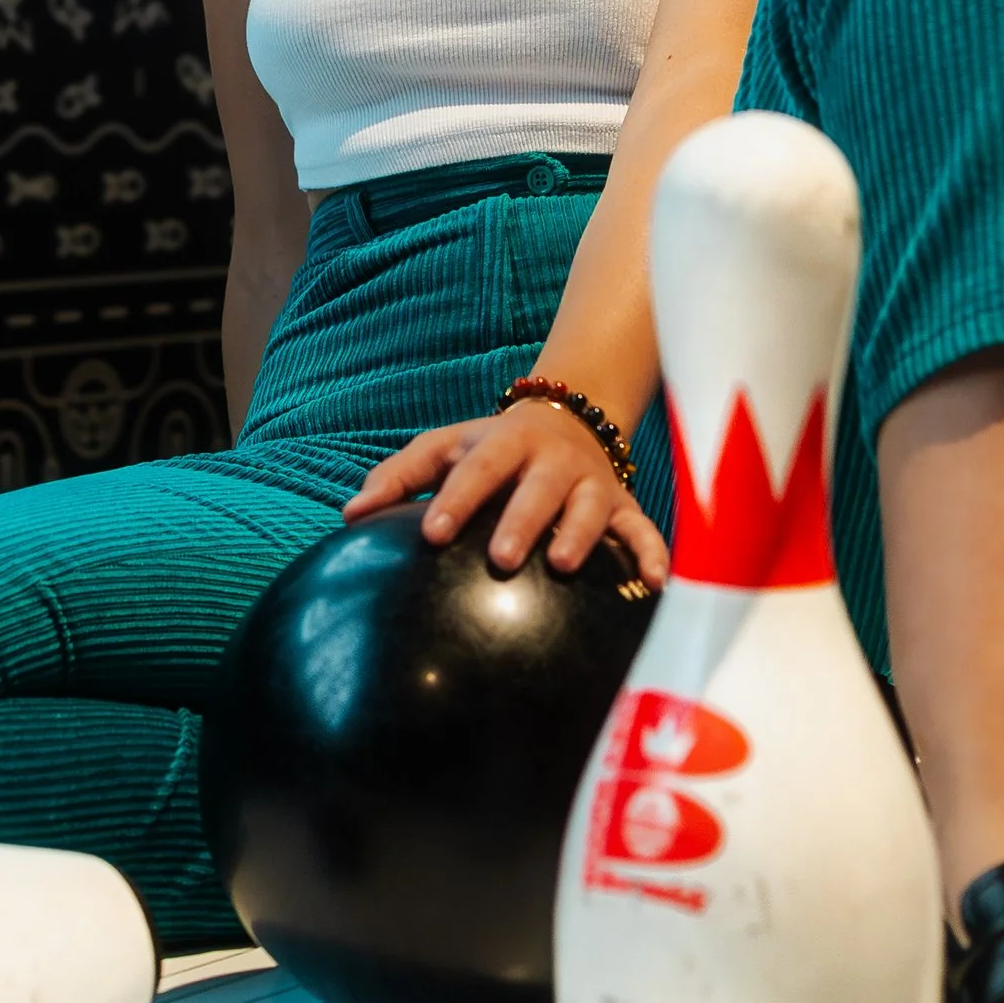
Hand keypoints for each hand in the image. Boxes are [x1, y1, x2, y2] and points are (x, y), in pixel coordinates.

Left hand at [343, 397, 668, 587]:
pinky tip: (654, 585)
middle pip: (537, 489)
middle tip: (500, 558)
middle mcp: (552, 462)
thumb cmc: (489, 447)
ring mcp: (591, 484)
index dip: (455, 499)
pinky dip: (652, 553)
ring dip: (580, 533)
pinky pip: (642, 530)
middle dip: (520, 521)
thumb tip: (349, 516)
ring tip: (563, 563)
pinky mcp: (623, 506)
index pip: (477, 470)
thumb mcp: (444, 447)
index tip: (432, 532)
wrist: (567, 417)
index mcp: (504, 444)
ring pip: (590, 506)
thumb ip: (398, 477)